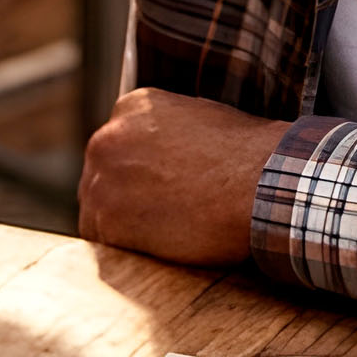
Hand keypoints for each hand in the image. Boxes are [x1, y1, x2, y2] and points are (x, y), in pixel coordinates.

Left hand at [78, 89, 289, 265]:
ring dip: (123, 224)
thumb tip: (160, 159)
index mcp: (131, 107)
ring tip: (165, 233)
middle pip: (101, 176)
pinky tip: (160, 247)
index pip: (117, 146)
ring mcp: (102, 178)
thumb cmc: (245, 156)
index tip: (157, 189)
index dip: (136, 173)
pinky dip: (126, 249)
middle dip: (124, 197)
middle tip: (160, 216)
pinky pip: (103, 241)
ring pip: (97, 209)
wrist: (259, 183)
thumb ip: (167, 134)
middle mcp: (108, 137)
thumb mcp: (199, 120)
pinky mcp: (107, 220)